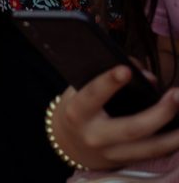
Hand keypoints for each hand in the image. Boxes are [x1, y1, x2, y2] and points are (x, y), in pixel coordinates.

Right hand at [50, 68, 178, 170]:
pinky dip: (172, 143)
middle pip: (132, 128)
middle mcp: (96, 136)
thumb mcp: (80, 87)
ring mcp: (113, 154)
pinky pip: (154, 154)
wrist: (67, 143)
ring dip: (175, 134)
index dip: (109, 83)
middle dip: (159, 113)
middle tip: (177, 95)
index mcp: (79, 112)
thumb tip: (148, 78)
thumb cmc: (77, 106)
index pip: (93, 95)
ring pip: (150, 148)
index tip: (126, 70)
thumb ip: (108, 78)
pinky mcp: (126, 163)